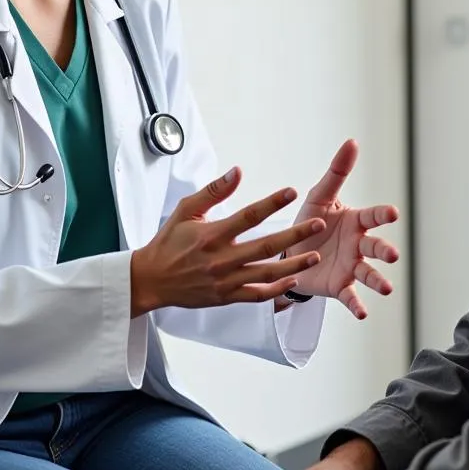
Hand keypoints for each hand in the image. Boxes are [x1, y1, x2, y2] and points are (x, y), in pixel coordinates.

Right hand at [130, 169, 326, 314]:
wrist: (151, 280)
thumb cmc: (168, 242)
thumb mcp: (186, 210)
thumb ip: (214, 191)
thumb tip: (237, 172)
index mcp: (211, 235)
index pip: (248, 216)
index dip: (272, 203)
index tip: (291, 192)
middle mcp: (221, 259)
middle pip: (265, 246)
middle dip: (294, 235)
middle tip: (317, 224)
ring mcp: (225, 281)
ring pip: (266, 274)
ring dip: (293, 265)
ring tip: (315, 255)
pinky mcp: (226, 297)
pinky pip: (256, 296)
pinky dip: (276, 290)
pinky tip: (293, 281)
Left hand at [287, 140, 399, 318]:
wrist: (289, 251)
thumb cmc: (310, 219)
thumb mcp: (319, 195)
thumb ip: (337, 172)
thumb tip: (352, 141)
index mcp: (355, 221)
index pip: (372, 216)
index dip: (382, 214)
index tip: (392, 213)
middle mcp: (358, 244)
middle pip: (375, 247)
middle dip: (384, 250)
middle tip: (392, 255)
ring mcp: (351, 266)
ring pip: (369, 273)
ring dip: (379, 280)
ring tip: (387, 288)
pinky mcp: (340, 285)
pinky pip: (351, 296)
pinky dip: (357, 305)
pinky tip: (363, 313)